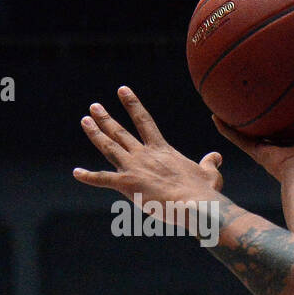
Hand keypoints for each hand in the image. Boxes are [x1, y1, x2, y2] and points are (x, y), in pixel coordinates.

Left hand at [73, 87, 223, 228]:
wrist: (196, 204)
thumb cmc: (205, 191)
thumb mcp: (210, 174)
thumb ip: (210, 163)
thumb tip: (217, 156)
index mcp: (162, 150)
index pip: (144, 121)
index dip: (132, 105)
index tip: (122, 90)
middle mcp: (144, 155)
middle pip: (120, 132)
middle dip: (106, 118)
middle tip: (94, 107)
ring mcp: (134, 168)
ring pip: (109, 147)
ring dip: (96, 134)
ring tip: (85, 121)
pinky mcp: (127, 184)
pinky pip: (103, 179)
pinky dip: (89, 176)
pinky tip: (76, 173)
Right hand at [214, 90, 293, 181]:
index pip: (290, 115)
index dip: (285, 102)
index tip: (281, 85)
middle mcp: (280, 139)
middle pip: (267, 119)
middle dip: (259, 105)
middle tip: (250, 84)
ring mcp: (266, 145)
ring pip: (247, 128)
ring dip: (236, 115)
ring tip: (224, 97)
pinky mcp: (256, 151)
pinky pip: (237, 138)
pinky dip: (226, 129)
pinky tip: (214, 115)